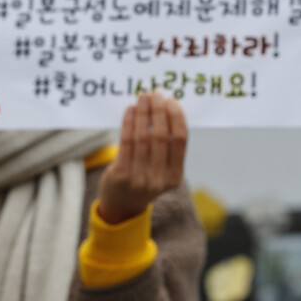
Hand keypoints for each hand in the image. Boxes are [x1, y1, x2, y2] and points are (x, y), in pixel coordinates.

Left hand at [97, 92, 187, 223]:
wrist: (121, 205)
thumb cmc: (143, 179)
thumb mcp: (160, 170)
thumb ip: (165, 148)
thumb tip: (166, 110)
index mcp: (174, 176)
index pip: (179, 140)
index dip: (176, 117)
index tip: (172, 100)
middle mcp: (159, 179)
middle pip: (160, 136)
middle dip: (158, 111)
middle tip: (156, 94)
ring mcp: (139, 178)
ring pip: (142, 137)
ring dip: (143, 113)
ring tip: (142, 97)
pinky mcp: (121, 174)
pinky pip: (126, 142)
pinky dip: (129, 122)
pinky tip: (130, 110)